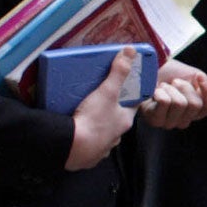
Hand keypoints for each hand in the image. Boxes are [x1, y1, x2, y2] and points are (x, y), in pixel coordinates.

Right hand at [65, 48, 139, 169]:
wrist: (74, 148)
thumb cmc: (93, 121)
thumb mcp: (107, 92)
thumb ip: (119, 72)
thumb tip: (130, 52)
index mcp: (125, 121)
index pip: (132, 105)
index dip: (129, 94)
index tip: (124, 85)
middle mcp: (117, 135)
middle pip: (117, 118)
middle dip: (110, 108)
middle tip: (100, 96)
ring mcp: (103, 146)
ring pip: (104, 132)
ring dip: (98, 123)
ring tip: (87, 111)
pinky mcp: (89, 154)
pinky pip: (90, 143)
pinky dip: (86, 136)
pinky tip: (78, 129)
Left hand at [140, 60, 206, 130]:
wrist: (149, 69)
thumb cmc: (170, 73)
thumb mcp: (195, 76)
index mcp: (197, 111)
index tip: (198, 76)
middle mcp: (185, 120)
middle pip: (196, 104)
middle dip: (185, 87)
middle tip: (174, 82)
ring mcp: (170, 123)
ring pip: (180, 104)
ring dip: (171, 89)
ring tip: (163, 87)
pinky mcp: (155, 120)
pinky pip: (165, 102)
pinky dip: (160, 91)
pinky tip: (155, 92)